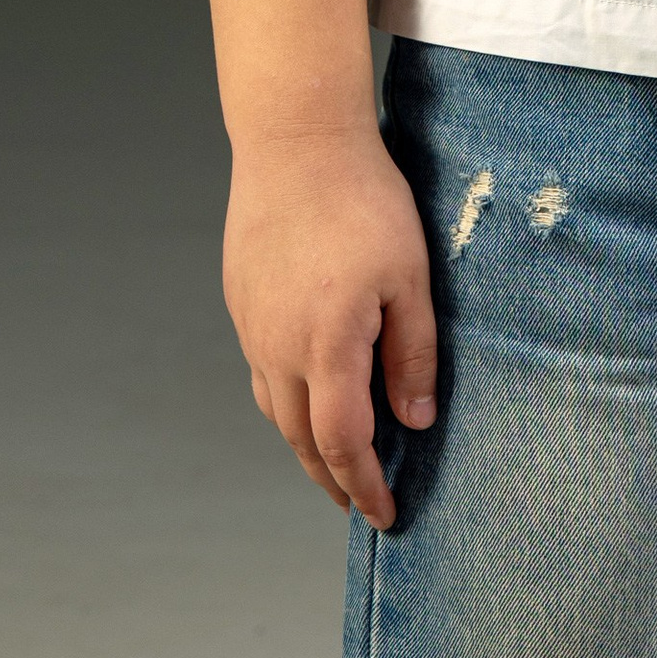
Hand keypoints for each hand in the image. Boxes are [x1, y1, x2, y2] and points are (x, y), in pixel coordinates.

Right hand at [223, 125, 436, 530]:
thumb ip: (413, 353)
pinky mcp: (242, 303)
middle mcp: (279, 348)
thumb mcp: (411, 274)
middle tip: (360, 502)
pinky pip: (261, 371)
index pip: (342, 444)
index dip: (364, 487)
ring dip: (305, 444)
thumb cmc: (364, 200)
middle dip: (332, 479)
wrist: (296, 141)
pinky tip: (308, 394)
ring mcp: (253, 327)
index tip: (385, 516)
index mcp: (327, 346)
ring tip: (336, 461)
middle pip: (301, 439)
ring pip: (275, 409)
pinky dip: (286, 401)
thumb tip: (414, 424)